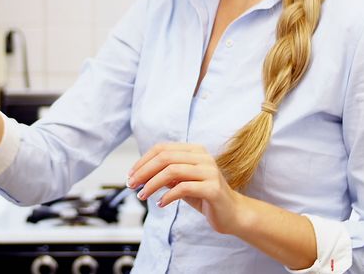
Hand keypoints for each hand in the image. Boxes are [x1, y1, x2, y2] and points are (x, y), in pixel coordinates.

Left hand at [127, 143, 244, 235]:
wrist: (232, 214)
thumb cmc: (205, 196)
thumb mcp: (182, 182)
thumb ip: (166, 175)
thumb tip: (141, 174)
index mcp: (195, 150)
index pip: (163, 148)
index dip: (143, 160)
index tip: (131, 174)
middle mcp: (203, 157)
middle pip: (165, 157)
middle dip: (144, 171)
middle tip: (132, 185)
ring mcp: (209, 171)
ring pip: (172, 171)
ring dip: (152, 184)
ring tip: (142, 195)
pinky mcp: (213, 188)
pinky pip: (183, 188)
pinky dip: (167, 196)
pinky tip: (161, 203)